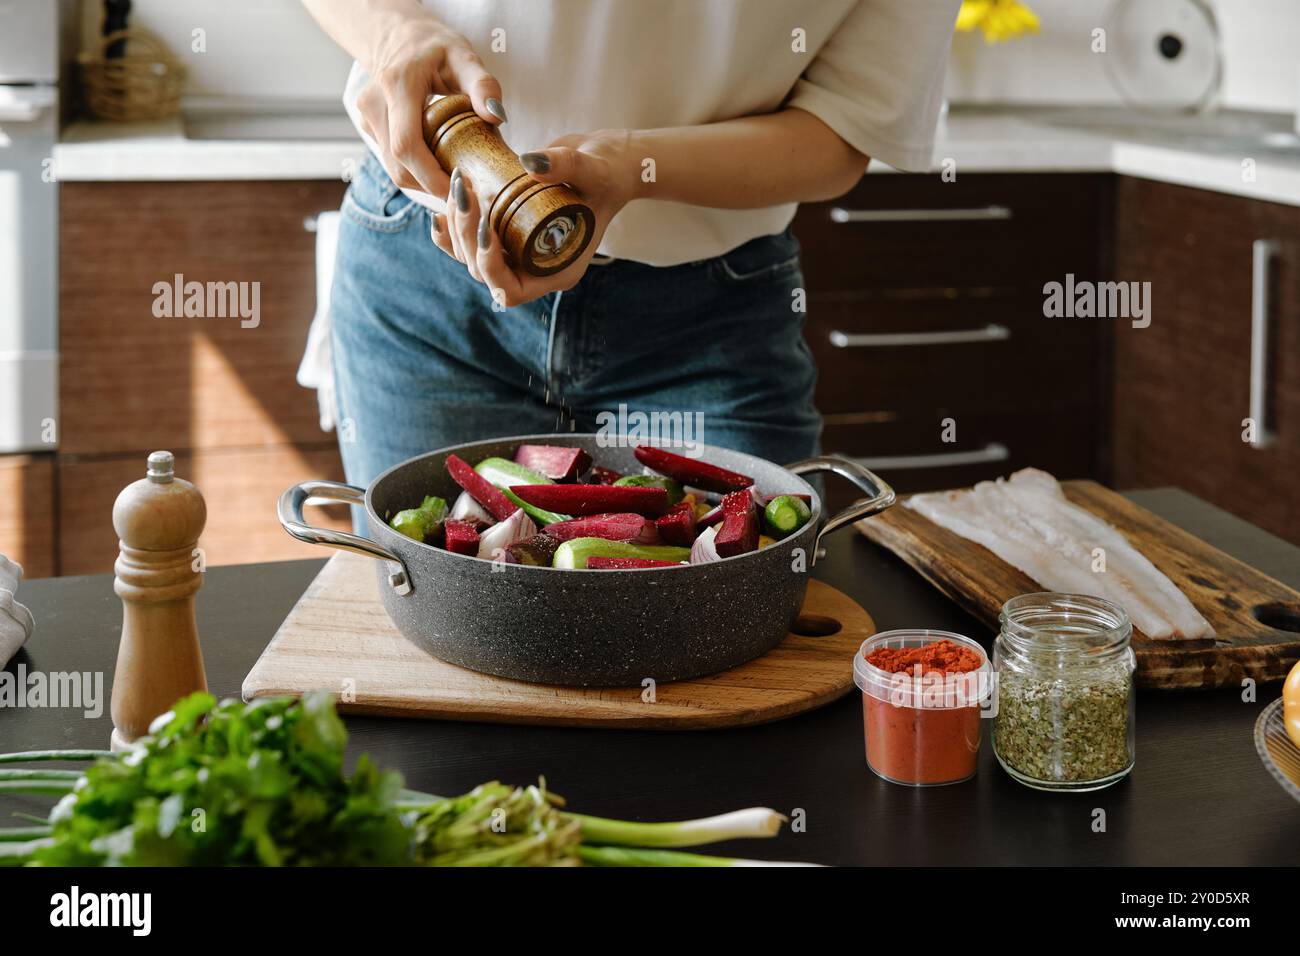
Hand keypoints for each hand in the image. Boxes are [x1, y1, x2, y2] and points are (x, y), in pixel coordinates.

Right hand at [355, 11, 505, 197]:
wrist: (399, 37)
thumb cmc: (436, 48)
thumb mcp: (464, 57)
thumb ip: (483, 85)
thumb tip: (497, 115)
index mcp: (397, 85)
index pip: (407, 145)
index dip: (431, 177)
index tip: (461, 191)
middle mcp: (374, 104)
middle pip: (399, 166)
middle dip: (432, 186)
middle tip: (467, 196)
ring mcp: (367, 118)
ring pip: (393, 169)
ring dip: (424, 183)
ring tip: (456, 184)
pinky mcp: (368, 128)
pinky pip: (392, 161)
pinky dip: (417, 172)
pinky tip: (440, 169)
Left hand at [432, 129, 638, 305]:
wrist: (607, 162)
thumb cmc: (610, 171)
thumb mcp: (594, 169)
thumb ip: (566, 166)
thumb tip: (530, 161)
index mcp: (558, 270)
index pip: (511, 290)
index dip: (490, 266)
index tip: (487, 226)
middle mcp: (536, 269)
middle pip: (484, 273)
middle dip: (466, 237)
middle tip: (463, 192)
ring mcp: (520, 253)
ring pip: (472, 259)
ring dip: (456, 230)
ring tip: (456, 189)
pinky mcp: (509, 235)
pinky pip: (472, 244)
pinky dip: (452, 232)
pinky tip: (439, 212)